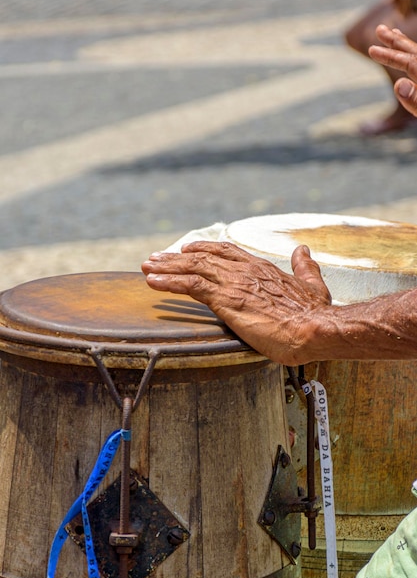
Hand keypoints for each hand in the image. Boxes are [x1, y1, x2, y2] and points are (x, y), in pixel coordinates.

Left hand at [142, 242, 330, 364]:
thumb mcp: (312, 284)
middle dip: (176, 257)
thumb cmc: (315, 313)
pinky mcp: (226, 300)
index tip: (188, 249)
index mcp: (261, 267)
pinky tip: (153, 281)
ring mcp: (233, 283)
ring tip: (146, 267)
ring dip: (167, 266)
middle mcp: (243, 270)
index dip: (205, 249)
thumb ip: (304, 266)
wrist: (314, 328)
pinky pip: (190, 285)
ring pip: (192, 268)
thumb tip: (302, 251)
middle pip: (202, 257)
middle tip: (155, 258)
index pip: (226, 251)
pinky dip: (169, 282)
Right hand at [369, 24, 416, 116]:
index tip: (371, 50)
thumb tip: (401, 83)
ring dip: (405, 44)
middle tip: (380, 30)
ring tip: (394, 34)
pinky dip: (414, 55)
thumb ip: (414, 99)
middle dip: (396, 41)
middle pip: (414, 51)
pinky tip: (411, 54)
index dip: (388, 55)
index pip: (407, 61)